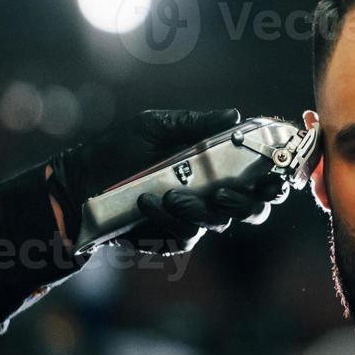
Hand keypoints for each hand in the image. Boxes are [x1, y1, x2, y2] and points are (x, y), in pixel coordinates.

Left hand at [48, 108, 290, 253]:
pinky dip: (169, 219)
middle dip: (247, 202)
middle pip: (252, 208)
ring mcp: (192, 218)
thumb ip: (195, 124)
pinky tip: (148, 203)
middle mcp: (210, 194)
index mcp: (214, 165)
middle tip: (225, 193)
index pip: (257, 177)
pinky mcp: (172, 238)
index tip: (274, 175)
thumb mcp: (155, 127)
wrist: (80, 183)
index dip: (273, 178)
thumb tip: (236, 116)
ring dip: (200, 208)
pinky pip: (186, 235)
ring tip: (171, 194)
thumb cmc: (117, 150)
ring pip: (219, 222)